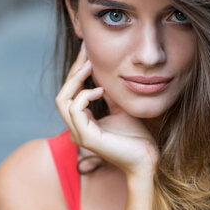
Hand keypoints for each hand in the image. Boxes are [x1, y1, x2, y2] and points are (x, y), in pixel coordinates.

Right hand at [55, 42, 158, 176]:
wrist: (147, 159)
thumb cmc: (137, 137)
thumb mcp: (121, 108)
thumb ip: (109, 94)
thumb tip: (102, 74)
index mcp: (83, 122)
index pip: (71, 93)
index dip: (77, 71)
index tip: (86, 51)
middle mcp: (77, 128)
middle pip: (62, 93)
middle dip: (73, 70)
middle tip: (86, 50)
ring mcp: (79, 134)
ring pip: (62, 100)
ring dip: (75, 80)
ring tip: (90, 66)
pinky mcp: (86, 138)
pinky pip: (75, 109)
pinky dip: (85, 95)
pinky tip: (100, 90)